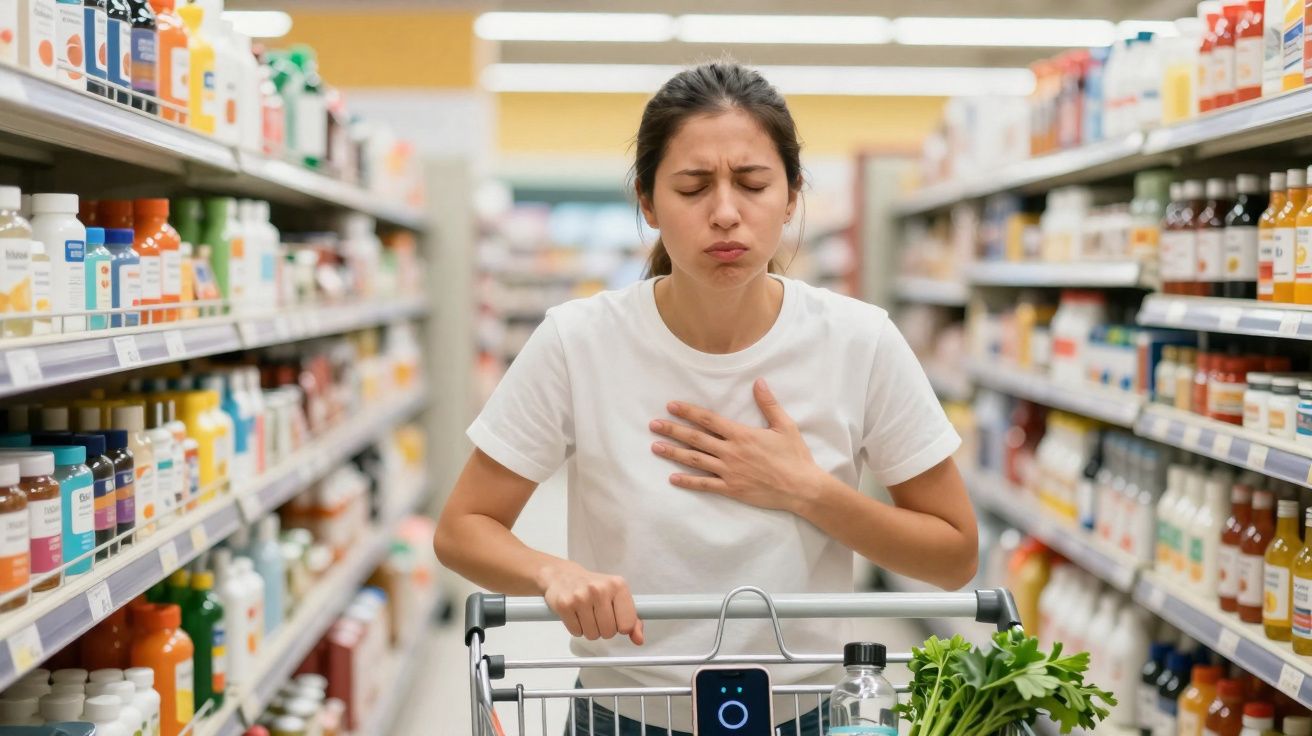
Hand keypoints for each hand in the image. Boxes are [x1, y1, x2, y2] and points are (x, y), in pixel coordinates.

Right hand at [537, 560, 644, 644]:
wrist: (562, 575)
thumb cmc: (593, 587)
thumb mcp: (617, 596)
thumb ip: (632, 619)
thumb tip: (639, 639)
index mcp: (618, 585)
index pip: (627, 624)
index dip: (622, 626)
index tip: (616, 618)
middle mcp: (599, 589)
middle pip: (609, 632)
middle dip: (604, 629)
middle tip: (598, 615)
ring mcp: (581, 597)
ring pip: (592, 635)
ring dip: (590, 630)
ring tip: (587, 614)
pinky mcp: (564, 605)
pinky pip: (576, 632)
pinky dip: (577, 628)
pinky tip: (576, 615)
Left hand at [650, 378, 823, 512]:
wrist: (801, 487)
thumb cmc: (794, 456)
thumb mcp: (784, 426)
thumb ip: (769, 404)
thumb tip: (759, 382)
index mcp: (741, 434)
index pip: (708, 420)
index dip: (688, 412)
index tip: (671, 406)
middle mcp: (731, 452)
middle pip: (695, 438)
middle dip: (673, 430)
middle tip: (653, 425)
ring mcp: (729, 471)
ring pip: (695, 460)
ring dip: (674, 453)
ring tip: (655, 447)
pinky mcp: (731, 489)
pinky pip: (705, 485)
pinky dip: (688, 482)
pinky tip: (672, 478)